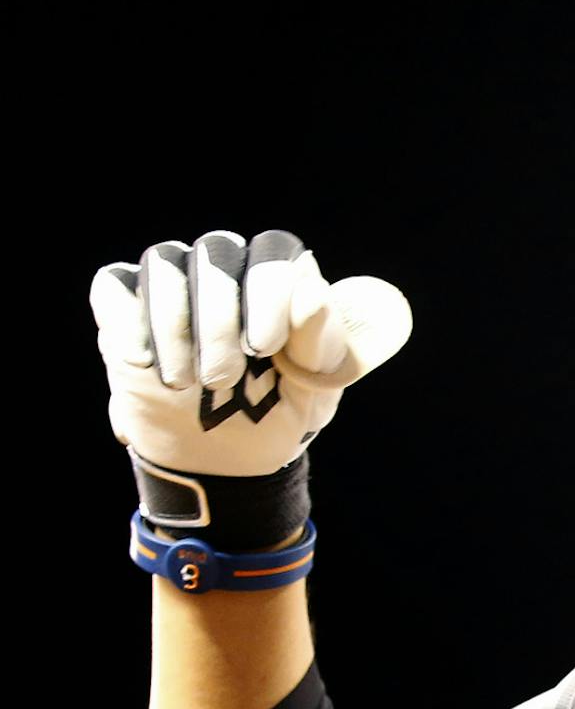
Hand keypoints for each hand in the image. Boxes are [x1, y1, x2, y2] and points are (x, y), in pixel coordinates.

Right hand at [91, 231, 410, 535]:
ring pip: (164, 262)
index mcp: (283, 278)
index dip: (268, 291)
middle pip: (216, 250)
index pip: (275, 250)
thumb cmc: (281, 410)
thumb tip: (312, 294)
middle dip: (218, 318)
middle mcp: (229, 267)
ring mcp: (175, 283)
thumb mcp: (316, 389)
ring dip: (173, 325)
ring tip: (185, 384)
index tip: (263, 348)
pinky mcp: (126, 308)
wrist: (225, 458)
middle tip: (223, 378)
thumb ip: (325, 343)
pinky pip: (114, 288)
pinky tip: (143, 364)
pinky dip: (129, 324)